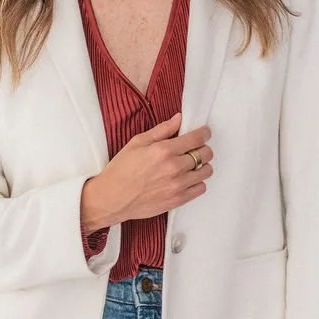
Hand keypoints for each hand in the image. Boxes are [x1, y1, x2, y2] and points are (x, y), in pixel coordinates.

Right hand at [80, 111, 212, 231]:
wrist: (112, 198)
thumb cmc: (121, 170)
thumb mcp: (137, 143)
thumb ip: (161, 130)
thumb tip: (178, 119)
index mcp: (163, 150)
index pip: (197, 138)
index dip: (204, 133)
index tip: (204, 133)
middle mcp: (173, 167)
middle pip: (205, 154)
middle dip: (203, 148)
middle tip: (196, 149)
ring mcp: (177, 185)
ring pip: (206, 171)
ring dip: (202, 166)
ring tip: (192, 165)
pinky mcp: (177, 200)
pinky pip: (201, 189)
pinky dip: (198, 182)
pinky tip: (188, 179)